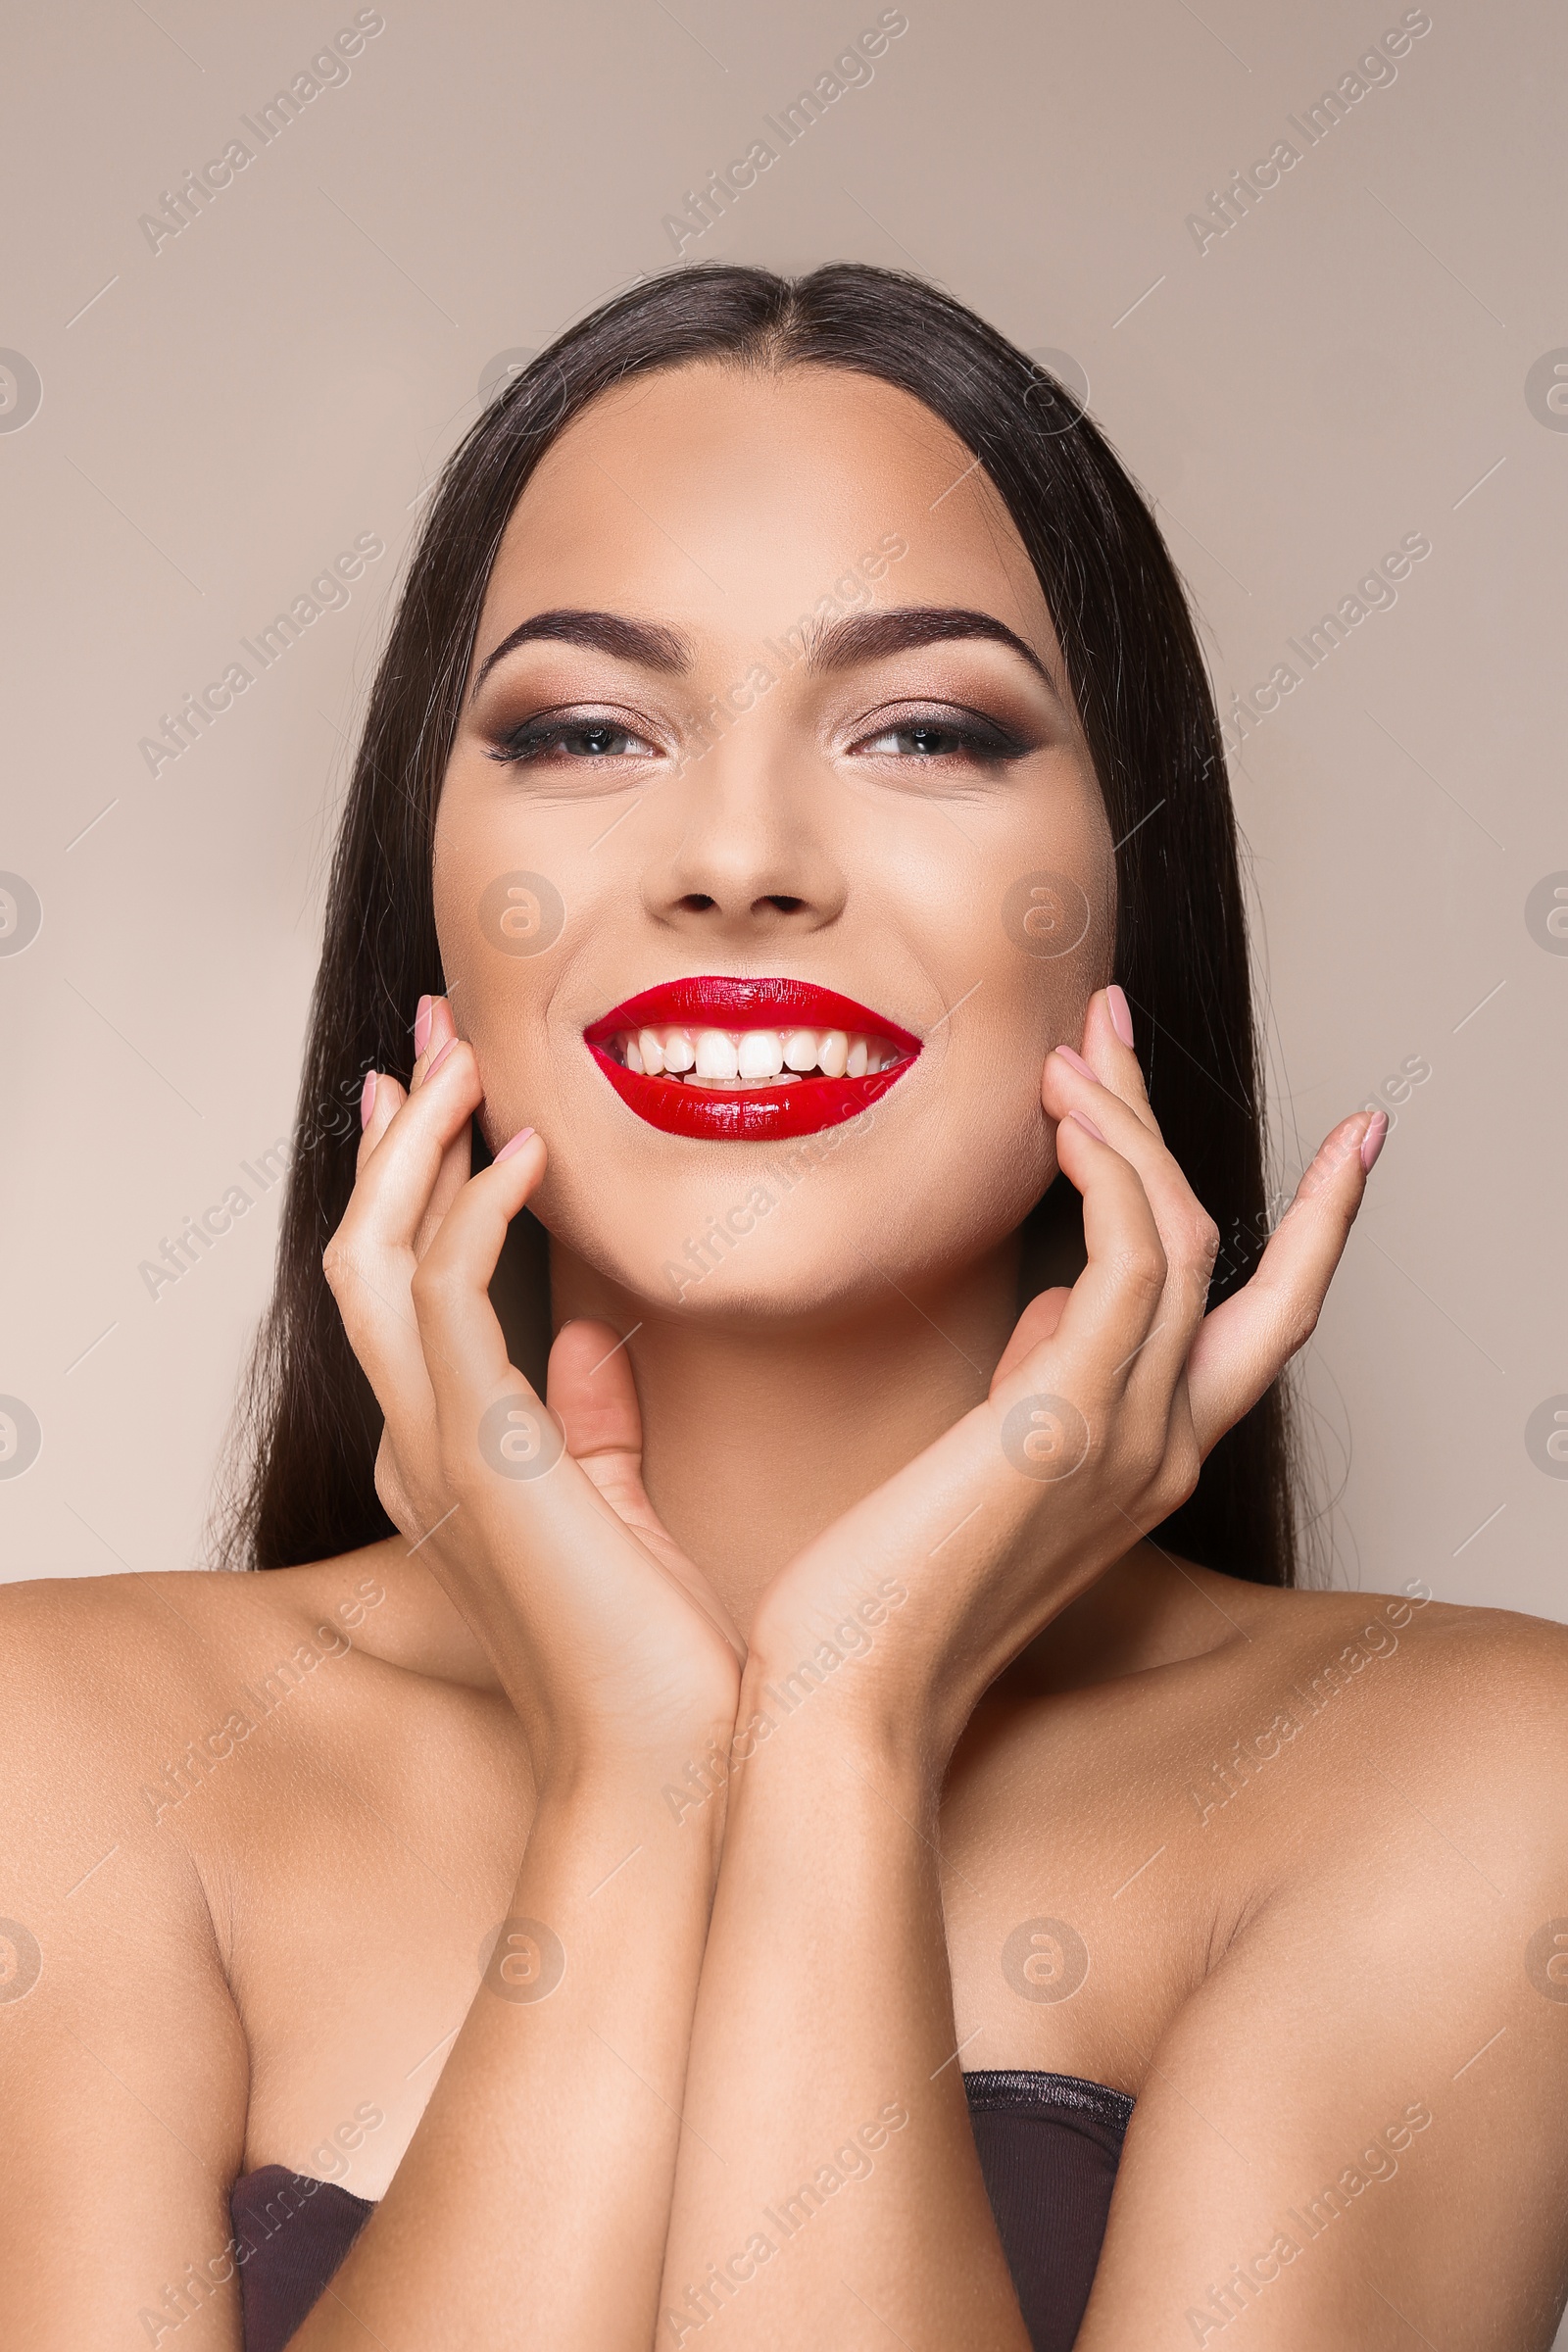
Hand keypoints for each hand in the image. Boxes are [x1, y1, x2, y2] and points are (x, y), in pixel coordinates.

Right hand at [322, 996, 742, 1788]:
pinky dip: (479, 1214)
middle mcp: (419, 1445)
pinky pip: (446, 1300)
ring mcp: (435, 1449)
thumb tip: (593, 1332)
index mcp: (449, 1457)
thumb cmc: (658, 1656)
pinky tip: (535, 1151)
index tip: (457, 1101)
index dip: (419, 1185)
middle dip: (398, 1135)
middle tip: (436, 1034)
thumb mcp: (619, 1510)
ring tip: (469, 1056)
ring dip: (419, 1145)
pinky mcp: (480, 1453)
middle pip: (366, 1251)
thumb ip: (591, 1421)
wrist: (670, 1767)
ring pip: (377, 1257)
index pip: (406, 1290)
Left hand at [747, 985, 1381, 1770]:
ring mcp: (1130, 1436)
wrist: (847, 1697)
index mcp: (1148, 1459)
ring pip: (1182, 1235)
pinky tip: (1060, 1116)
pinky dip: (1112, 1169)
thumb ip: (1042, 1379)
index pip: (1261, 1320)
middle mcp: (1164, 1446)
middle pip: (1223, 1249)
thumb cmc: (885, 1592)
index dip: (1315, 1224)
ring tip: (1061, 1049)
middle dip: (1175, 1122)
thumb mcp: (990, 1466)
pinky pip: (1134, 1257)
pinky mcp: (1071, 1419)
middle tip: (1112, 1017)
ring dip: (1125, 1122)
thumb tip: (1054, 1296)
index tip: (1350, 1134)